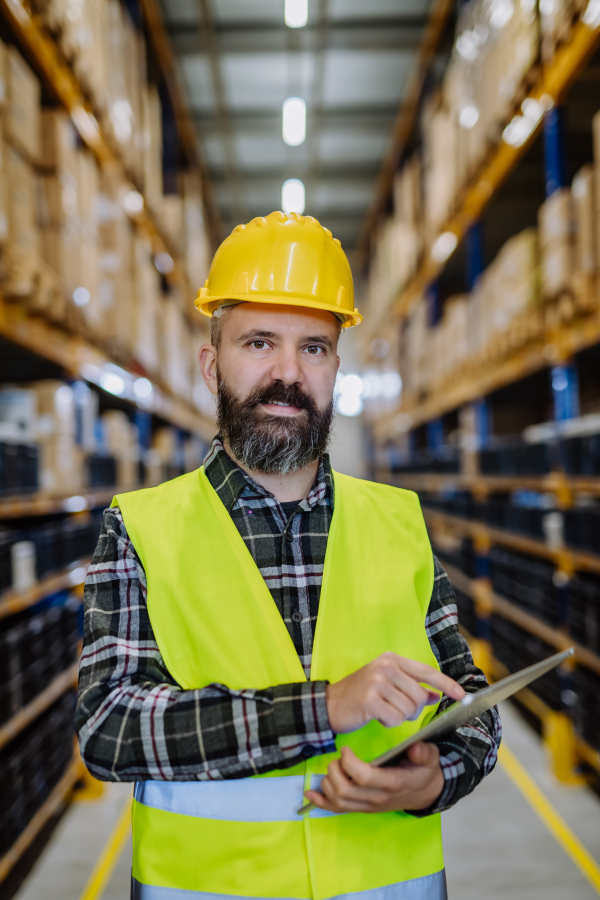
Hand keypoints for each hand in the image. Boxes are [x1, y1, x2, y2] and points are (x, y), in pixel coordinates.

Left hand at [304, 743, 443, 813]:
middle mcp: (378, 798)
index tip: (346, 749)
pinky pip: (338, 810)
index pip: (363, 777)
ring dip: (328, 782)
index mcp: (392, 783)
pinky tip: (311, 793)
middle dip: (335, 770)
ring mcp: (369, 806)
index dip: (349, 763)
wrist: (426, 792)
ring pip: (338, 801)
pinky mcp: (362, 808)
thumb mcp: (430, 758)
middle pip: (345, 791)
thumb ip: (423, 752)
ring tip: (334, 767)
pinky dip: (321, 802)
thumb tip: (414, 747)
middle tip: (338, 757)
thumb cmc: (423, 771)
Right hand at [325, 652, 464, 733]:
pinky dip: (389, 722)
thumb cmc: (360, 695)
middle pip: (419, 695)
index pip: (426, 671)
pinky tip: (377, 716)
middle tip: (395, 709)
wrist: (329, 704)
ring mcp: (377, 682)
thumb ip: (412, 688)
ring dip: (400, 717)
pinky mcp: (370, 699)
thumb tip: (435, 695)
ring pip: (409, 708)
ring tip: (383, 711)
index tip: (461, 694)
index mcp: (391, 659)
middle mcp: (386, 666)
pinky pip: (395, 718)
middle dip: (412, 709)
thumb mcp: (387, 686)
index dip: (445, 683)